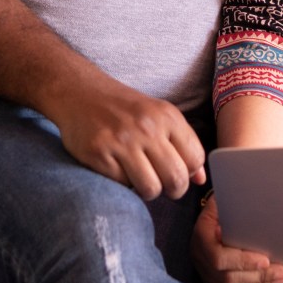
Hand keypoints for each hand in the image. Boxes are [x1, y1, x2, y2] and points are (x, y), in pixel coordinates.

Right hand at [56, 77, 205, 200]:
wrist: (80, 92)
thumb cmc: (124, 108)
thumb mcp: (158, 115)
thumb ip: (182, 144)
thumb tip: (201, 179)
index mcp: (167, 116)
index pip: (195, 158)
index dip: (189, 172)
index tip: (177, 170)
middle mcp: (147, 127)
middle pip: (176, 179)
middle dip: (172, 190)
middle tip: (161, 182)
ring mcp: (122, 141)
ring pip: (151, 189)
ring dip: (146, 190)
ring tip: (138, 176)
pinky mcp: (99, 154)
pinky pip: (122, 186)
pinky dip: (122, 183)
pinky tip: (117, 167)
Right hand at [191, 196, 282, 282]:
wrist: (206, 222)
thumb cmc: (217, 209)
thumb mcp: (219, 202)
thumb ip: (230, 203)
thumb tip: (250, 195)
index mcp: (201, 238)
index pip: (219, 258)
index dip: (242, 261)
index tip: (265, 259)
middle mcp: (202, 260)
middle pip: (228, 278)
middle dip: (257, 276)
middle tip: (281, 271)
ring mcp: (208, 275)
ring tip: (281, 276)